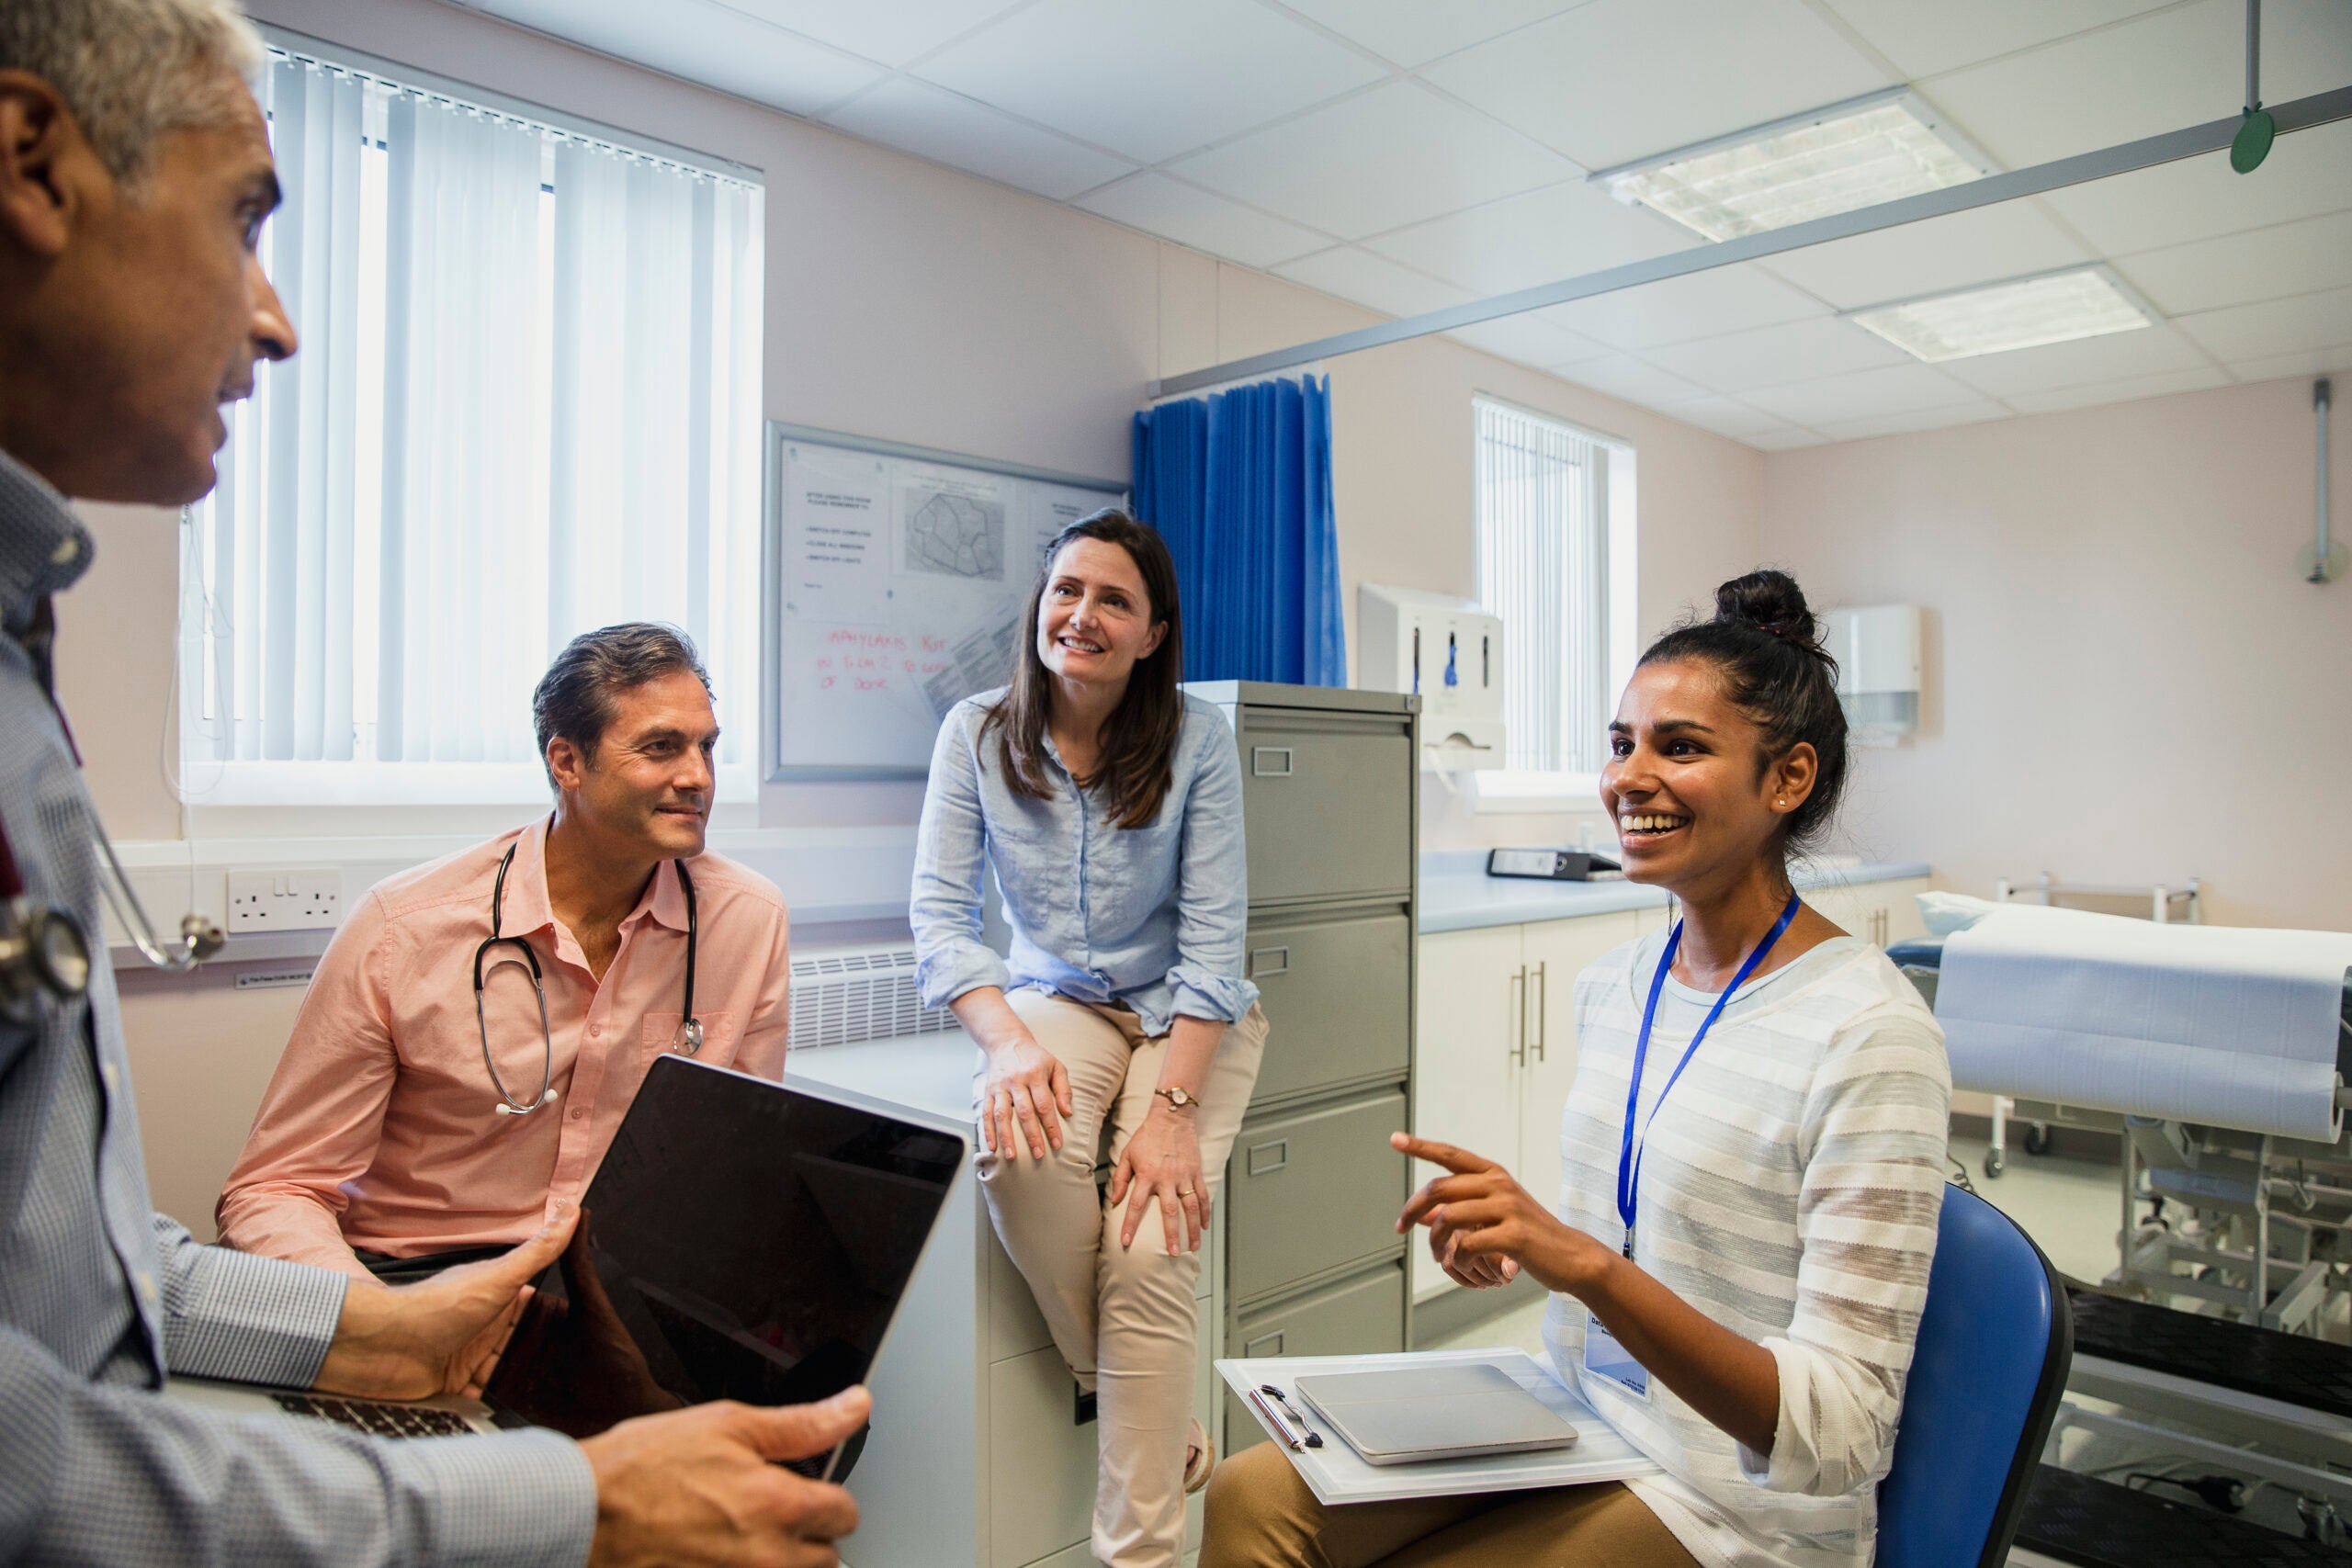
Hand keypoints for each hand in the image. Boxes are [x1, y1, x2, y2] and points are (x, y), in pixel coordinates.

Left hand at [315, 1209, 574, 1399]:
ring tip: (550, 1394)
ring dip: (521, 1380)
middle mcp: (484, 1325)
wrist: (382, 1348)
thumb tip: (572, 1210)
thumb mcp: (498, 1277)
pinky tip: (514, 1405)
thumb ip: (538, 1250)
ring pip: (507, 1369)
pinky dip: (497, 1400)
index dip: (557, 1318)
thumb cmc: (437, 1307)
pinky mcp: (454, 1383)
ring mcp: (468, 1355)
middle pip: (523, 1342)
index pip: (535, 1305)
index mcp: (497, 1297)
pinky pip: (484, 1395)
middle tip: (572, 1373)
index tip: (586, 1330)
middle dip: (542, 1356)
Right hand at [584, 1389, 867, 1567]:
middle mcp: (769, 1559)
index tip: (804, 1491)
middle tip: (766, 1515)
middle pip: (825, 1559)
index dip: (826, 1497)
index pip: (845, 1514)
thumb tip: (855, 1407)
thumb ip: (803, 1424)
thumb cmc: (641, 1470)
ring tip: (740, 1538)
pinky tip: (719, 1555)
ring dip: (780, 1562)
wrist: (579, 1516)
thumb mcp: (727, 1425)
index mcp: (780, 1506)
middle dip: (805, 1536)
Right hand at [980, 1030, 1070, 1159]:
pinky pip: (986, 1113)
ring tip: (1012, 1156)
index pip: (1044, 1105)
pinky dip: (988, 1131)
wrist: (1008, 1042)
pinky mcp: (988, 1091)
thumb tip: (1068, 1113)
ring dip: (1006, 1137)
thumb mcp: (1056, 1066)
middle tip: (1039, 1154)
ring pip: (1002, 1115)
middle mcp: (1016, 1081)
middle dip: (1032, 1135)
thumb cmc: (1035, 1058)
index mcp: (1035, 1075)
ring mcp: (1000, 1087)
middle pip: (1024, 1112)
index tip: (1057, 1144)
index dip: (1051, 1126)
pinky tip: (992, 1146)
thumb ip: (1064, 1089)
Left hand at [1113, 1103, 1205, 1254]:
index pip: (1136, 1205)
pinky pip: (1202, 1195)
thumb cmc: (1147, 1136)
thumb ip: (1120, 1178)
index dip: (1129, 1224)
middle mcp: (1166, 1178)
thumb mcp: (1127, 1154)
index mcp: (1147, 1174)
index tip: (1125, 1241)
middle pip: (1169, 1211)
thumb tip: (1114, 1200)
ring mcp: (1184, 1176)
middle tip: (1174, 1253)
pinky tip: (1204, 1226)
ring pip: (1190, 1207)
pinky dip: (1205, 1212)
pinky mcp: (1196, 1172)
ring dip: (1192, 1228)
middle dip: (1171, 1234)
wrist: (1171, 1118)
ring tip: (1193, 1246)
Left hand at [1392, 1133, 1607, 1297]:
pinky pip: (1468, 1245)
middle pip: (1440, 1189)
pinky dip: (1458, 1259)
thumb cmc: (1527, 1236)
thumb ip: (1459, 1210)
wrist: (1570, 1256)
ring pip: (1448, 1218)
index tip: (1395, 1139)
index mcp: (1494, 1174)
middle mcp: (1499, 1184)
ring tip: (1438, 1256)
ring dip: (1435, 1241)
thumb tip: (1420, 1214)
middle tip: (1400, 1226)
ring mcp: (1508, 1208)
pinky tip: (1464, 1266)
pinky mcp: (1514, 1235)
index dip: (1421, 1146)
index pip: (1451, 1154)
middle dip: (1413, 1208)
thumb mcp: (1493, 1215)